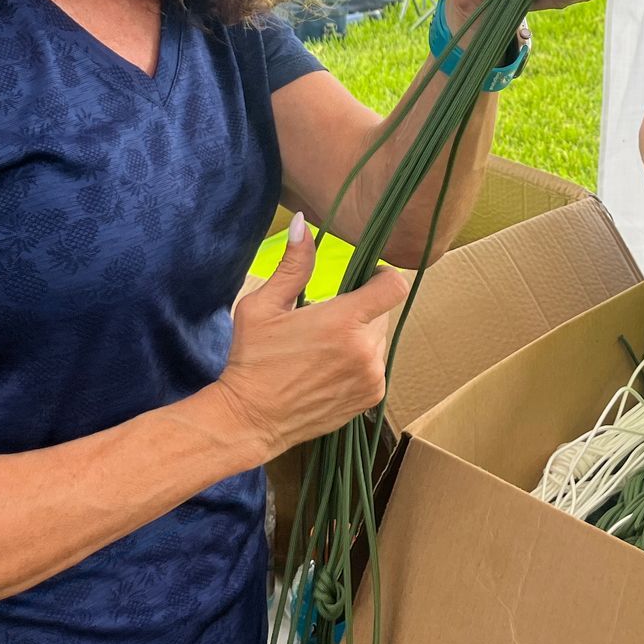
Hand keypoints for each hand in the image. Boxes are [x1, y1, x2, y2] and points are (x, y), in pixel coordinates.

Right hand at [210, 214, 409, 464]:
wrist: (251, 419)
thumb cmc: (253, 360)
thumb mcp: (263, 306)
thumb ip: (293, 265)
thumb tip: (303, 223)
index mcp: (343, 322)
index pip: (393, 287)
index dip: (382, 276)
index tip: (365, 278)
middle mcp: (365, 350)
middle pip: (381, 313)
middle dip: (359, 311)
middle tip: (325, 321)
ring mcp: (371, 377)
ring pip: (378, 341)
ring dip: (360, 338)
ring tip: (323, 349)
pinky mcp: (370, 398)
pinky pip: (376, 367)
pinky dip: (359, 363)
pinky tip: (328, 369)